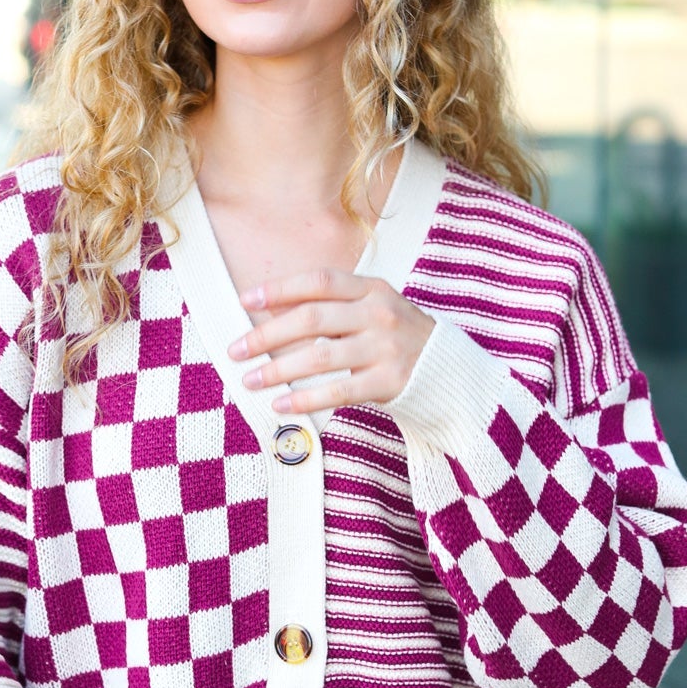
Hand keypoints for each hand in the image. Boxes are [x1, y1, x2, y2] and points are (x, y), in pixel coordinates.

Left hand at [226, 267, 434, 415]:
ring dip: (278, 370)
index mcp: (372, 289)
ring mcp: (386, 348)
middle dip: (266, 335)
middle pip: (311, 319)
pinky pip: (338, 390)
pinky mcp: (390, 381)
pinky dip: (305, 399)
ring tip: (250, 380)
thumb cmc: (399, 338)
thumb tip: (271, 311)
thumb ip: (333, 306)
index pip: (319, 282)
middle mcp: (379, 313)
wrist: (450, 370)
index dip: (280, 289)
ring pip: (319, 356)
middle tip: (236, 350)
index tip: (245, 300)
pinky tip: (282, 405)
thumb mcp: (374, 308)